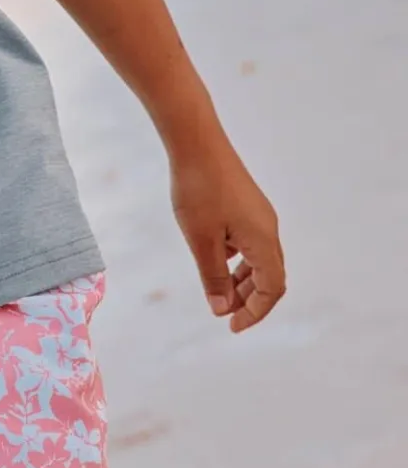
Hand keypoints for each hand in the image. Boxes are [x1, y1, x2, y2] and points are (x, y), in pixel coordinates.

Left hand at [170, 139, 284, 331]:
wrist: (196, 141)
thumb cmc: (198, 189)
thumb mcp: (201, 240)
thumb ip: (213, 277)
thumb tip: (221, 308)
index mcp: (263, 240)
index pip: (272, 289)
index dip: (254, 312)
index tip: (231, 325)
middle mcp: (268, 228)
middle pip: (270, 276)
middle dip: (249, 298)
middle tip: (223, 312)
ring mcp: (259, 213)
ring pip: (259, 258)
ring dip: (242, 279)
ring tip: (218, 290)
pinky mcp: (246, 203)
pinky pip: (249, 240)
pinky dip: (236, 257)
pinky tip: (214, 256)